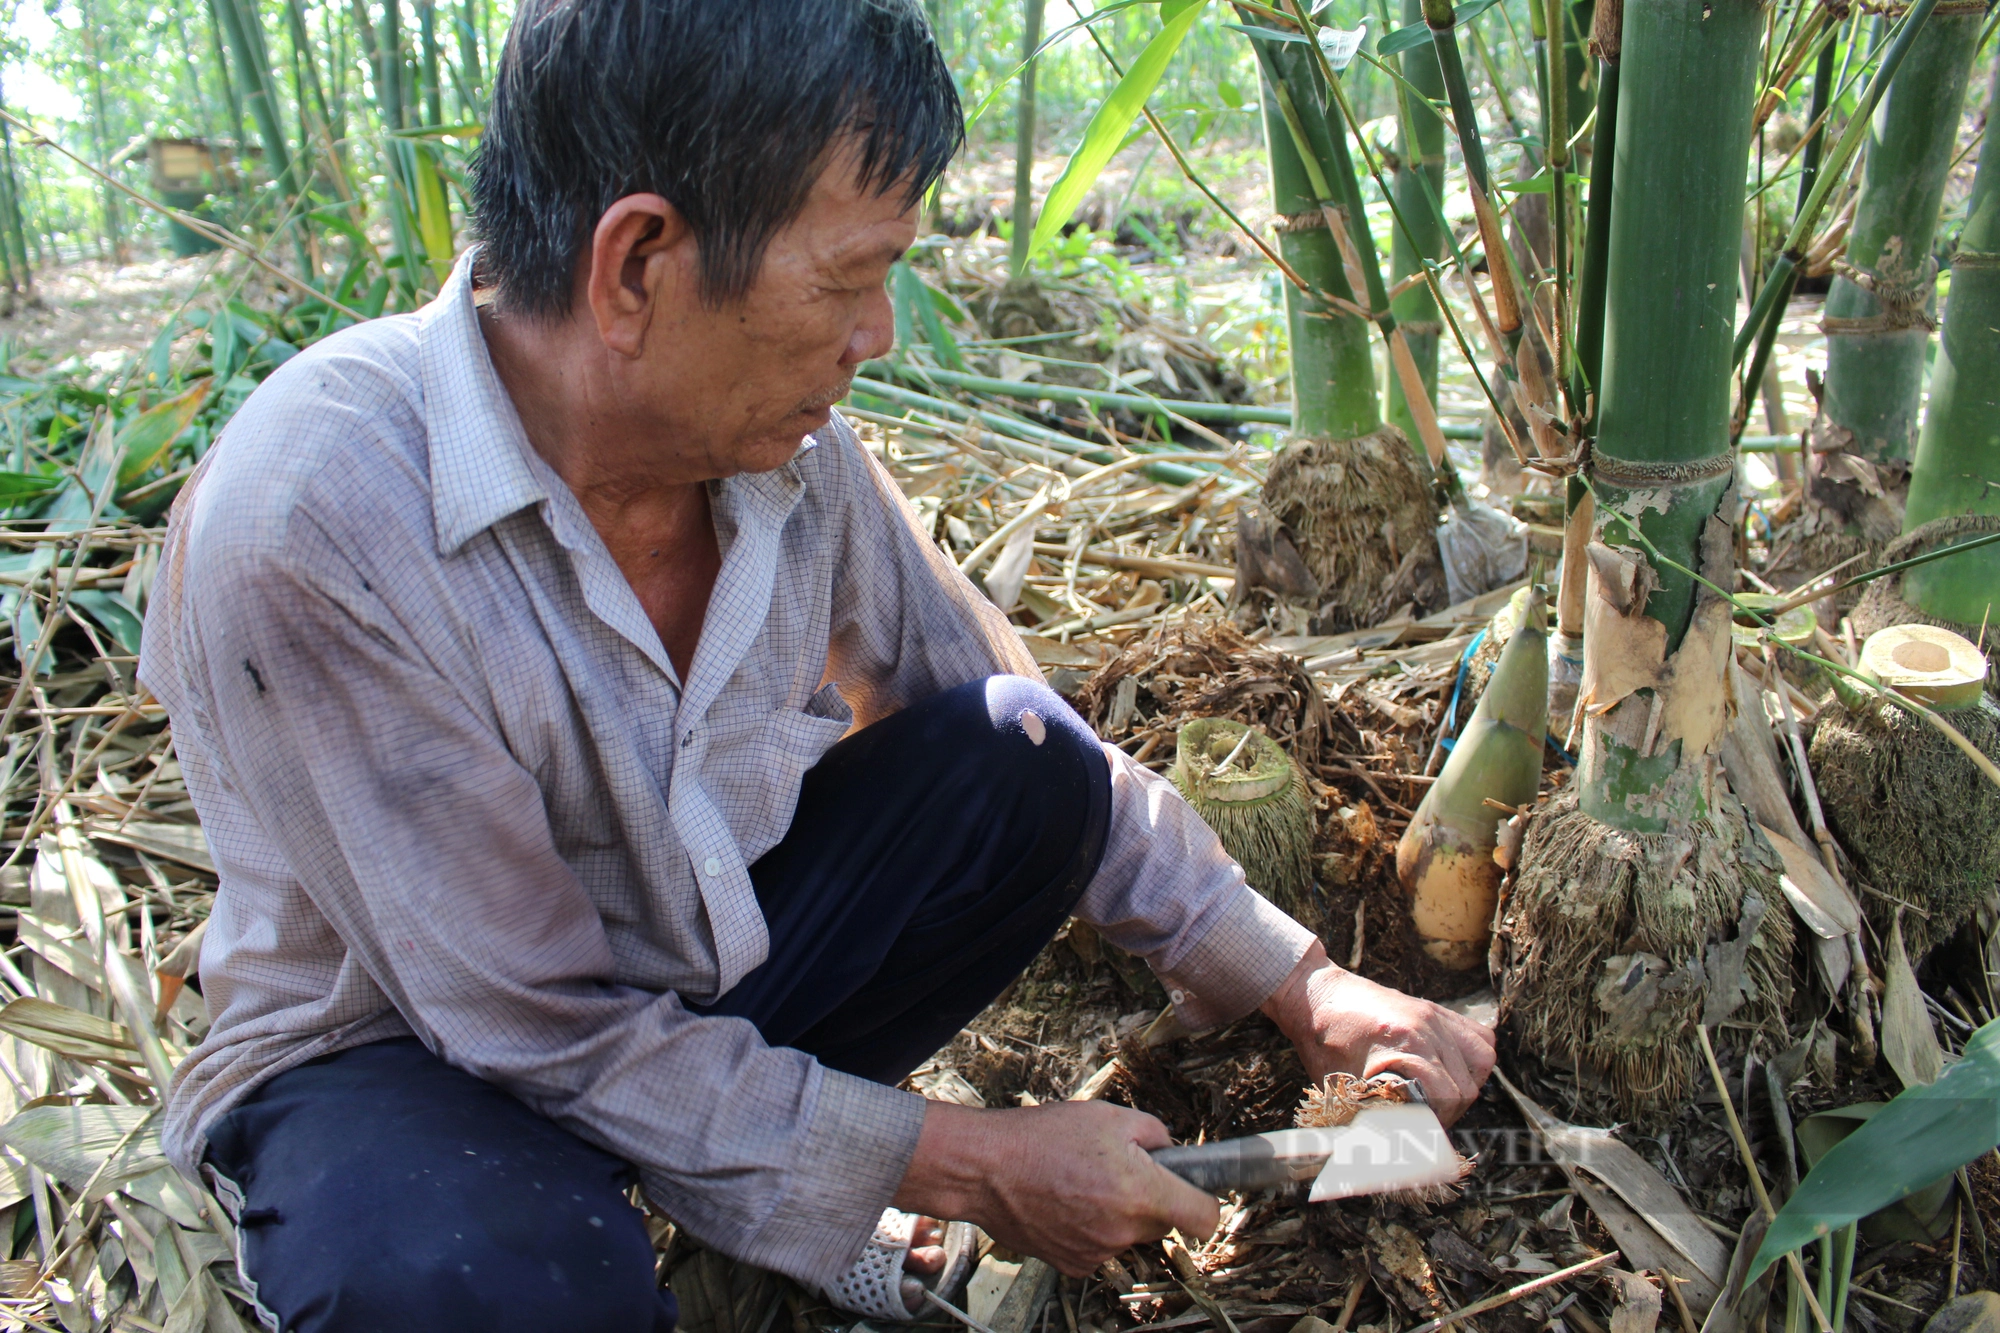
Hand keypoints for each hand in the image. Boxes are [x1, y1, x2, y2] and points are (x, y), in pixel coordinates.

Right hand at [892, 1099, 1218, 1276]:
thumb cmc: (1043, 1137)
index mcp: (1142, 1192)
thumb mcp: (1110, 1116)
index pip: (1205, 1218)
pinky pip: (1100, 1246)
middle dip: (1151, 1198)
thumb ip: (1155, 1133)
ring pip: (1128, 1233)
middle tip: (1119, 1170)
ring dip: (1117, 1213)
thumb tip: (1171, 1151)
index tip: (1198, 1191)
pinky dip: (1091, 1228)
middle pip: (1163, 1223)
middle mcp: (1124, 1230)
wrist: (985, 1169)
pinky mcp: (1074, 1264)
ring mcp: (1098, 1252)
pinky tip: (1066, 1202)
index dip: (1207, 1201)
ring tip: (1081, 1181)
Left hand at [1260, 941, 1495, 1123]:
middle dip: (1449, 1112)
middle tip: (1427, 1121)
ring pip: (1481, 1060)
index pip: (1446, 1096)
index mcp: (1402, 1045)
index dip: (1436, 1123)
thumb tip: (1388, 1156)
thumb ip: (1371, 1117)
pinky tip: (1454, 1072)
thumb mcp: (1343, 1086)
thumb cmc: (1323, 1043)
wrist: (1316, 996)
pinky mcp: (1436, 1009)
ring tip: (1441, 1097)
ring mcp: (1434, 1015)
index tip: (1422, 1135)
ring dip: (1466, 1086)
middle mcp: (1425, 1027)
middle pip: (1465, 1085)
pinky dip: (1474, 1059)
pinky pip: (1478, 1037)